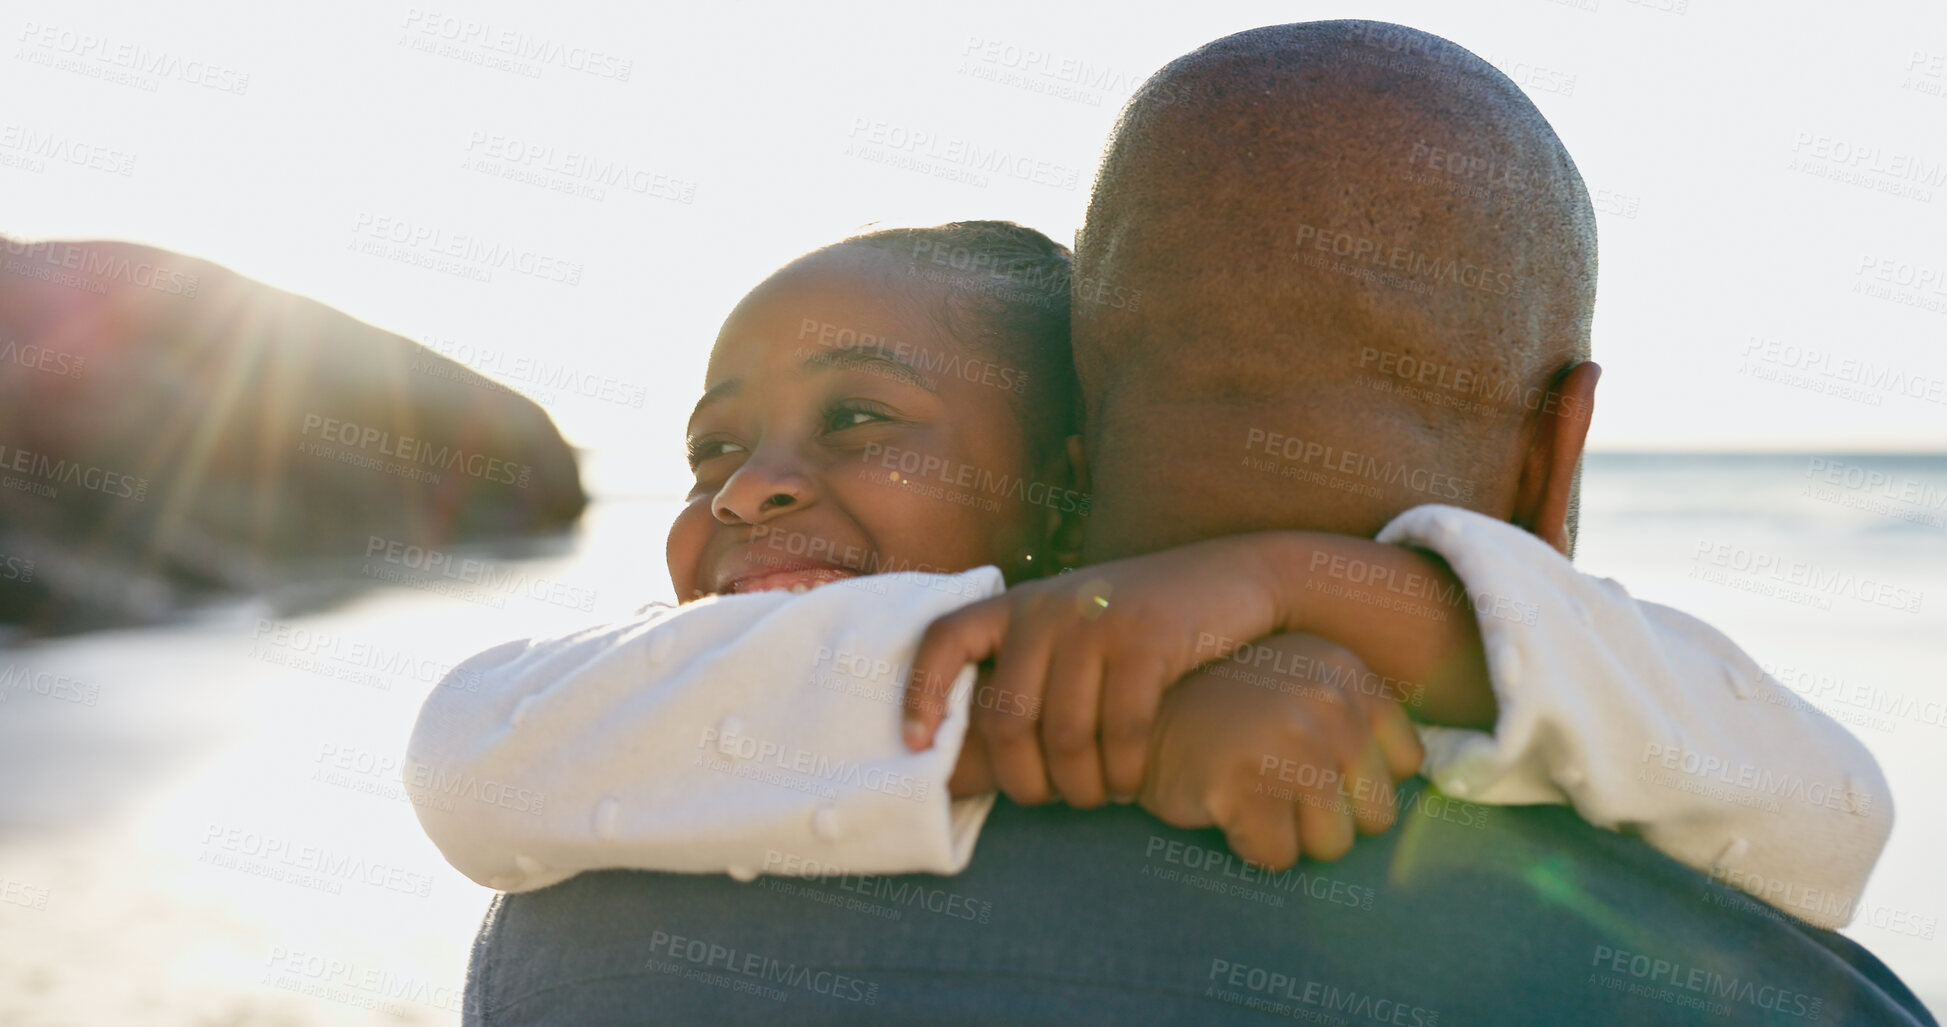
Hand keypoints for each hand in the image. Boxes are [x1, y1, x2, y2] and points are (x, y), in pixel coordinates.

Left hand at [903, 537, 1283, 808]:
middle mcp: (1048, 607)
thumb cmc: (1145, 625)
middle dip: (1023, 778)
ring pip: (1064, 734)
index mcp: (1019, 603)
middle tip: (1048, 800)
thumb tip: (980, 750)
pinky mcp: (1148, 639)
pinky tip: (1130, 782)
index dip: (922, 695)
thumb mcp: (1075, 626)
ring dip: (1079, 785)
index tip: (920, 746)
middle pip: (1006, 717)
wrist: (1235, 579)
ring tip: (1096, 796)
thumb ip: (1031, 668)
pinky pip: (1121, 730)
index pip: (944, 640)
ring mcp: (1097, 620)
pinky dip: (1123, 770)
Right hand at [1139, 634, 1424, 866]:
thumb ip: (1355, 719)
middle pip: (1374, 817)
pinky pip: (1277, 858)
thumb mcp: (1297, 687)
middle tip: (1269, 781)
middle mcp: (1327, 700)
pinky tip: (1220, 803)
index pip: (1402, 769)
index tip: (1303, 760)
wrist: (1128, 709)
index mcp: (1347, 674)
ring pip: (1331, 844)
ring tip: (1247, 790)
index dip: (1353, 782)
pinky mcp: (1246, 782)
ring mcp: (1287, 740)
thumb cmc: (1220, 712)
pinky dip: (1248, 846)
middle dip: (1324, 816)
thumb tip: (1424, 783)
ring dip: (1287, 834)